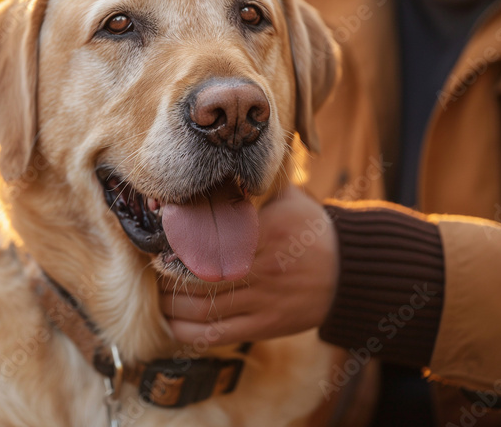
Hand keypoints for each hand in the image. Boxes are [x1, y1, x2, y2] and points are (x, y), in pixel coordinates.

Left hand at [159, 184, 338, 344]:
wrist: (349, 272)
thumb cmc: (310, 229)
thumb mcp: (289, 197)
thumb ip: (254, 186)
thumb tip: (215, 167)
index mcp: (266, 233)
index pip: (212, 238)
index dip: (179, 242)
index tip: (159, 237)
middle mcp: (262, 268)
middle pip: (199, 276)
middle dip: (167, 274)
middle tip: (150, 265)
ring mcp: (262, 300)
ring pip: (202, 307)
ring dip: (170, 303)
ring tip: (155, 292)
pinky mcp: (263, 326)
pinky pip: (216, 333)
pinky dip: (187, 330)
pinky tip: (171, 320)